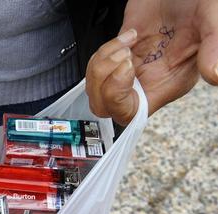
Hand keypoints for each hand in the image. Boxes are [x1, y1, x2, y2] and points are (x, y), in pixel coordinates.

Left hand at [86, 0, 217, 125]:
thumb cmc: (200, 5)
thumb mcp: (211, 23)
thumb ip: (213, 49)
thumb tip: (215, 75)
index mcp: (166, 84)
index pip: (131, 115)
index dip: (118, 102)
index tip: (128, 71)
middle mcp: (146, 81)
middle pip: (106, 106)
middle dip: (103, 85)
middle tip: (125, 57)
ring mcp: (130, 68)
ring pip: (96, 87)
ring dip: (102, 64)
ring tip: (127, 44)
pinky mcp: (119, 53)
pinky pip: (97, 65)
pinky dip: (104, 50)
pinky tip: (128, 36)